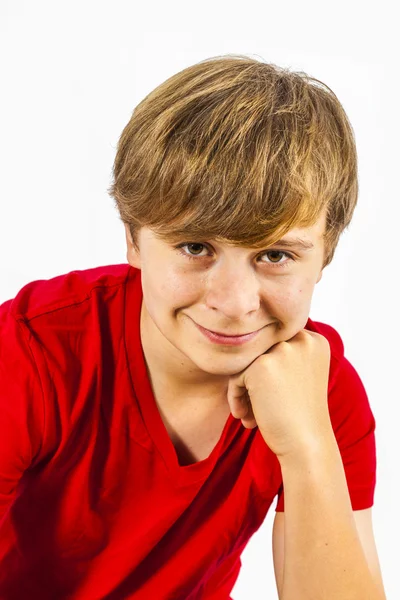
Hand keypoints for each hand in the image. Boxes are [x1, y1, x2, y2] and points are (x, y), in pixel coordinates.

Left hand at [226, 329, 333, 459]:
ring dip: (244, 389)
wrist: (306, 444)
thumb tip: (244, 344)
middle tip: (255, 408)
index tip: (271, 395)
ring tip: (249, 414)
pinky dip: (236, 397)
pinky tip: (246, 417)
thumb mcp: (301, 376)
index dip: (268, 369)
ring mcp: (282, 350)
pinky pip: (236, 376)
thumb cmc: (301, 416)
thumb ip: (282, 355)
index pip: (276, 344)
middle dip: (254, 379)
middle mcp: (302, 339)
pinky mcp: (261, 365)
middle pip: (260, 350)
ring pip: (246, 362)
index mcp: (315, 340)